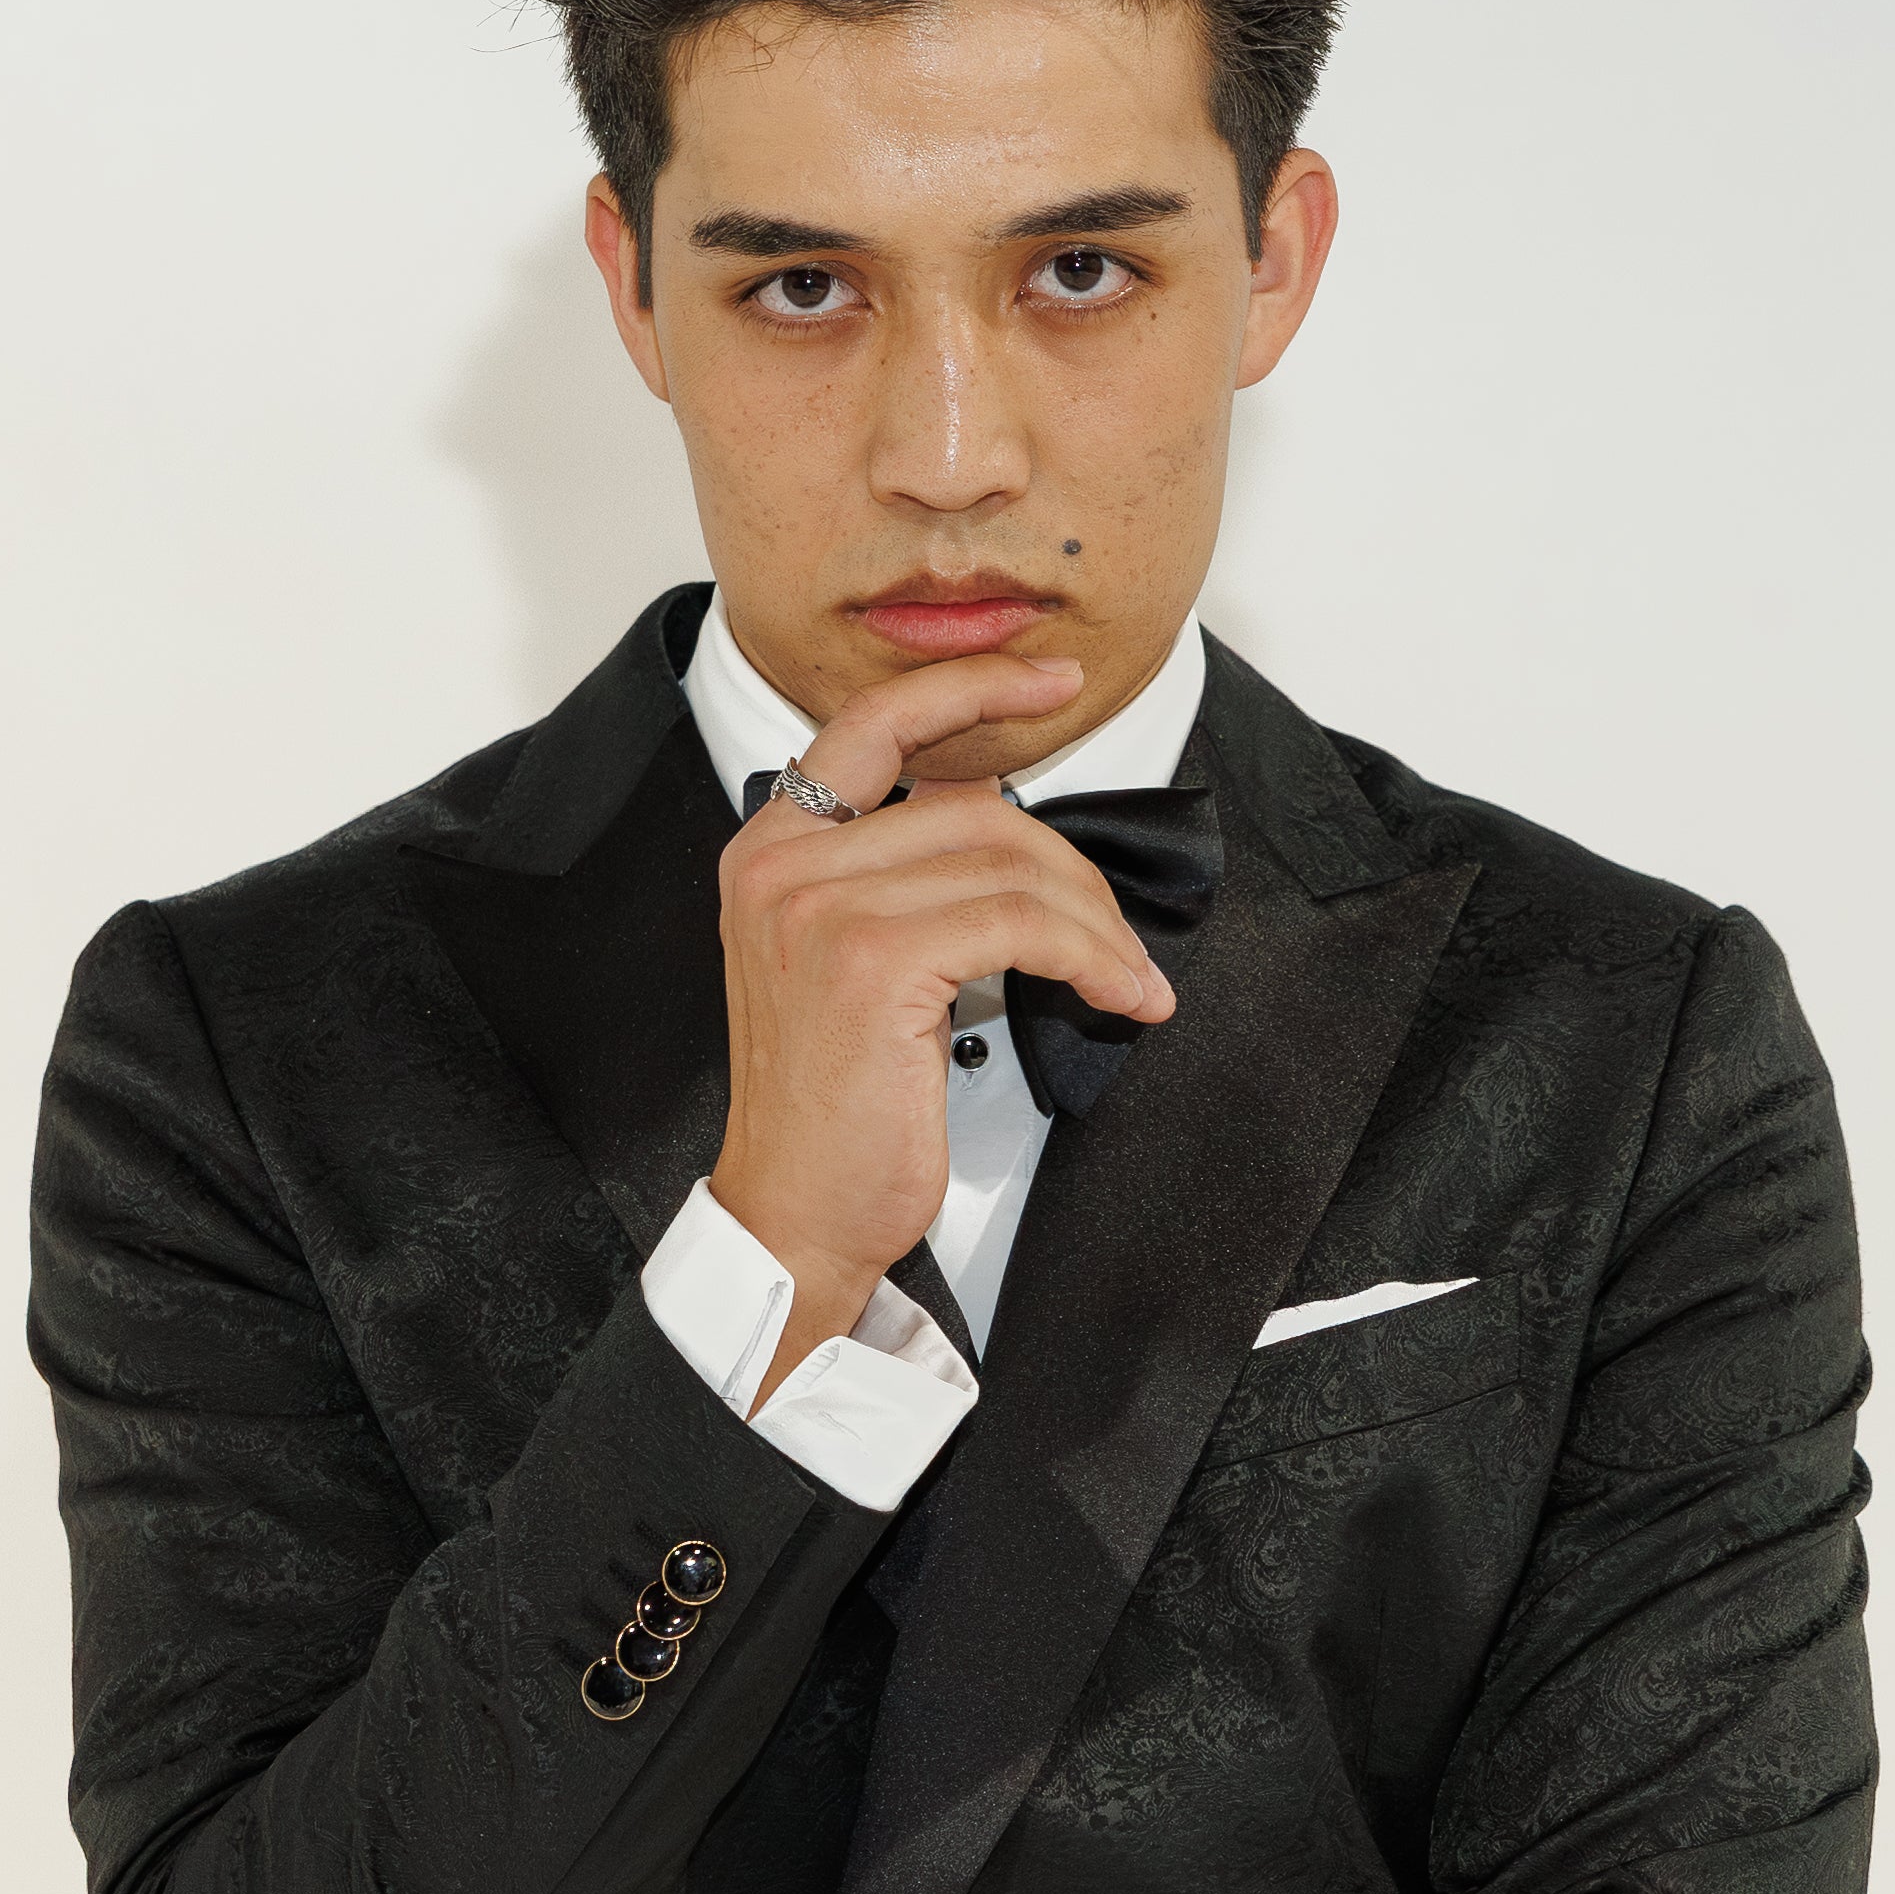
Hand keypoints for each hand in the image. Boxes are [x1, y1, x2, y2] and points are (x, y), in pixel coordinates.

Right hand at [712, 654, 1175, 1393]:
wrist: (795, 1214)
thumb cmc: (832, 1110)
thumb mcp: (842, 967)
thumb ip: (894, 881)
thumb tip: (1015, 835)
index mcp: (769, 851)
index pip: (875, 724)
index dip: (970, 689)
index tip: (1050, 679)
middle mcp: (781, 863)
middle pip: (974, 806)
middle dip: (1071, 867)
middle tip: (1114, 934)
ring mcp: (820, 907)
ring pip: (1011, 861)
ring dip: (1095, 922)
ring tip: (1125, 977)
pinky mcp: (873, 960)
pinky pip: (1024, 920)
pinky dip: (1094, 955)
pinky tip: (1120, 995)